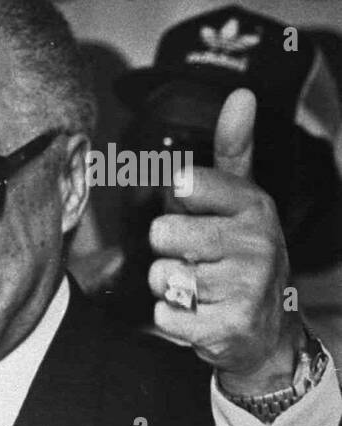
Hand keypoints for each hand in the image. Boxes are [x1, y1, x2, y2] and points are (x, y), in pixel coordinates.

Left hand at [148, 89, 299, 393]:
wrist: (265, 330)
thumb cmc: (240, 256)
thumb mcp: (241, 200)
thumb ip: (233, 149)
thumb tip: (241, 95)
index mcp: (253, 205)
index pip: (184, 183)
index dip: (177, 201)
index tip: (195, 211)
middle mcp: (257, 242)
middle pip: (162, 232)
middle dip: (168, 250)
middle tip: (195, 260)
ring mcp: (246, 286)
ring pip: (160, 275)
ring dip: (168, 286)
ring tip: (198, 289)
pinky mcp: (228, 326)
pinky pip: (165, 314)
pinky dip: (172, 318)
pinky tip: (199, 316)